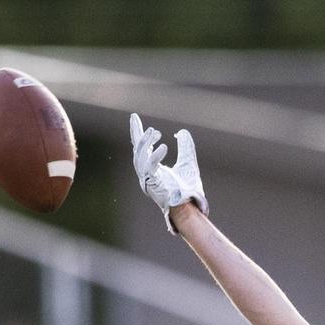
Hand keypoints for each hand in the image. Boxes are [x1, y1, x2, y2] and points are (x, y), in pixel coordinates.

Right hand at [130, 113, 207, 229]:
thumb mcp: (187, 163)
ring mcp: (148, 181)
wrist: (191, 207)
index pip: (141, 147)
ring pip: (140, 158)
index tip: (134, 117)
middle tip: (153, 129)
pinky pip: (149, 167)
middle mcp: (147, 174)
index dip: (137, 132)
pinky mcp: (152, 185)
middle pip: (137, 152)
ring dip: (146, 143)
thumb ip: (185, 148)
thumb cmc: (188, 190)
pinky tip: (164, 147)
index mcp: (152, 169)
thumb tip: (183, 132)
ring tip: (155, 133)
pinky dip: (155, 156)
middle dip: (142, 138)